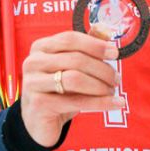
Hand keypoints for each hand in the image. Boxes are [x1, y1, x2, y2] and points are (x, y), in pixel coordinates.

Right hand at [20, 30, 122, 146]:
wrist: (38, 121)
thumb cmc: (57, 90)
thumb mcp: (70, 68)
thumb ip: (86, 47)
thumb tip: (105, 29)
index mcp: (41, 47)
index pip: (70, 38)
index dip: (95, 44)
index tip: (115, 53)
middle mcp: (33, 62)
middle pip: (76, 59)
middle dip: (102, 69)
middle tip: (116, 79)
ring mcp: (33, 83)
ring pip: (75, 79)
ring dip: (100, 86)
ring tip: (112, 91)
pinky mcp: (39, 104)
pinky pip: (76, 101)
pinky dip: (100, 103)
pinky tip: (116, 104)